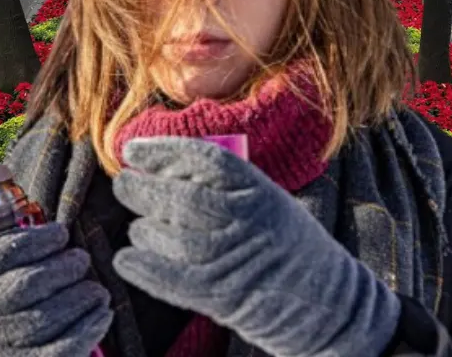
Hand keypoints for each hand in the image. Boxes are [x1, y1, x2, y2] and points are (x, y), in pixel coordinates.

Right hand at [0, 223, 111, 356]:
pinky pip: (61, 349)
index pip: (1, 255)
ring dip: (80, 298)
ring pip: (44, 317)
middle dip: (62, 268)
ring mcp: (1, 344)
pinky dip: (87, 329)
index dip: (36, 240)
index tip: (62, 233)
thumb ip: (14, 261)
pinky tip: (103, 315)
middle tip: (83, 260)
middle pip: (25, 284)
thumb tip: (58, 233)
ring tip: (98, 291)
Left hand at [112, 137, 399, 356]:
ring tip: (138, 225)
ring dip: (142, 228)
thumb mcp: (269, 200)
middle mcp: (244, 219)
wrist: (327, 303)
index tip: (135, 148)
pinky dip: (140, 265)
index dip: (163, 150)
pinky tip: (127, 257)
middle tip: (124, 182)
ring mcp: (229, 258)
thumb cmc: (291, 246)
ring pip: (166, 235)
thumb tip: (165, 168)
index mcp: (258, 189)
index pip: (203, 159)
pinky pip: (165, 277)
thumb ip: (226, 185)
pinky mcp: (217, 295)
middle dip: (141, 187)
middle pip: (178, 196)